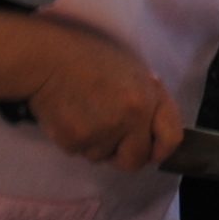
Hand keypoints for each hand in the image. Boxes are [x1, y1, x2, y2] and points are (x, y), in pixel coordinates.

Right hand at [0, 10, 182, 172]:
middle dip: (123, 153)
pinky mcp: (74, 141)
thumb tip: (154, 132)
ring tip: (84, 113)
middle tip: (109, 133)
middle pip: (135, 160)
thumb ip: (148, 100)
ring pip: (103, 157)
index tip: (151, 149)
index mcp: (148, 96)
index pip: (172, 138)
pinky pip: (79, 152)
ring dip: (96, 143)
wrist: (46, 58)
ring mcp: (102, 131)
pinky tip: (70, 115)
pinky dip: (75, 140)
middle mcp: (130, 117)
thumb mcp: (132, 71)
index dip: (160, 149)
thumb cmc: (89, 58)